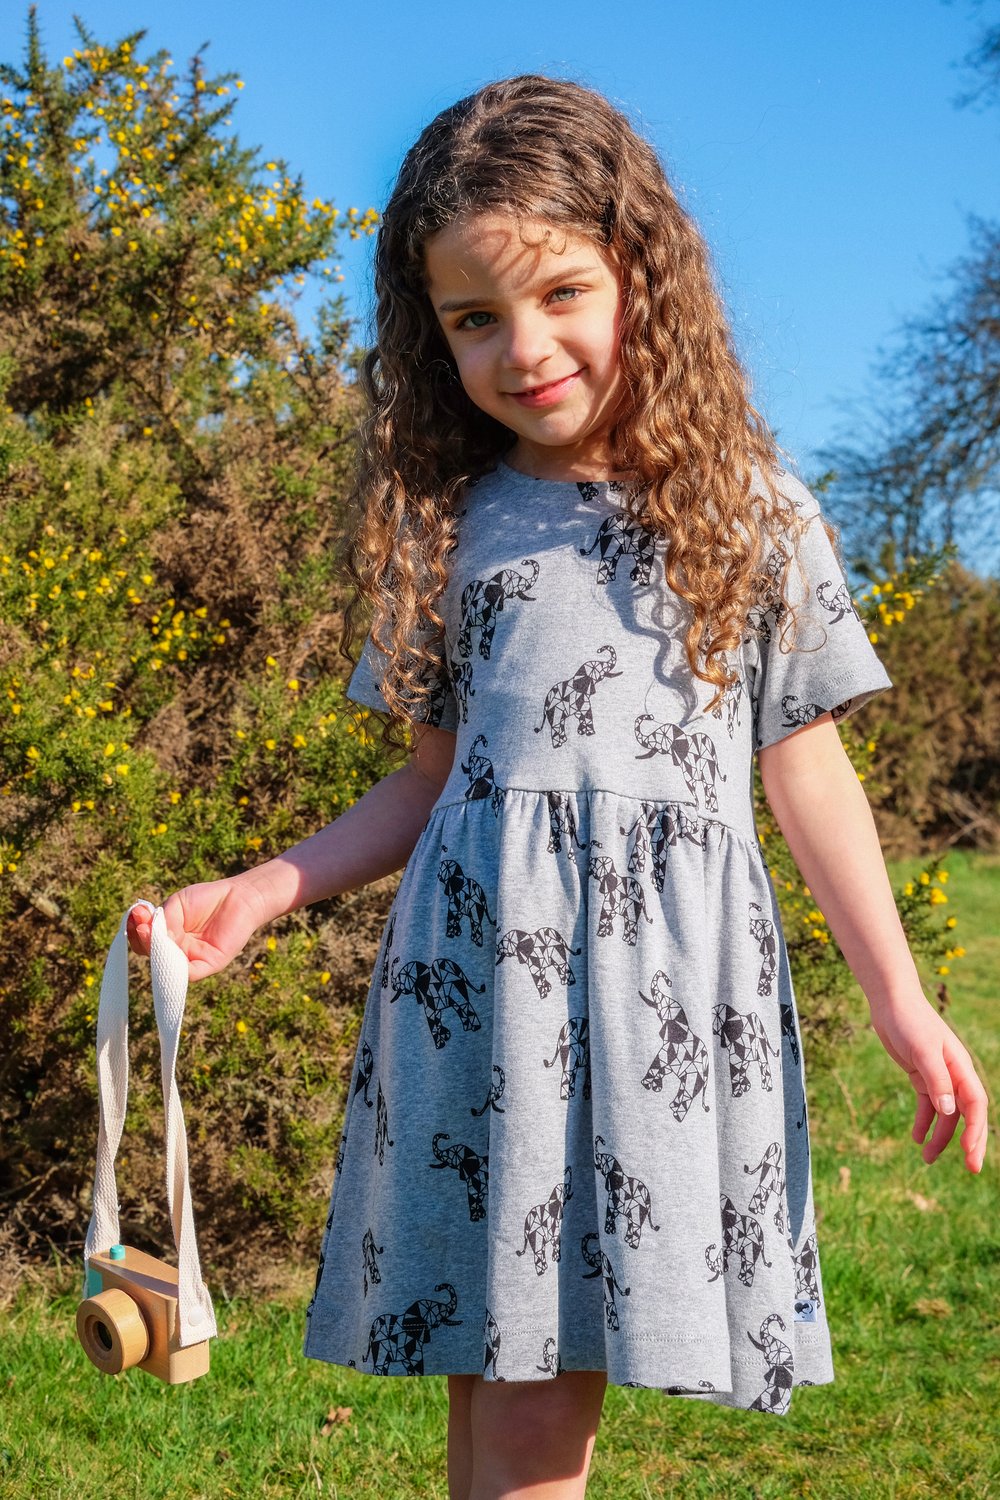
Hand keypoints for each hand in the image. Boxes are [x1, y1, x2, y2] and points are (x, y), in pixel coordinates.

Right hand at [126, 879, 263, 982]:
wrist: (238, 897)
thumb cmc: (207, 899)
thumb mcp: (177, 905)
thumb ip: (163, 920)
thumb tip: (152, 937)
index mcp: (167, 937)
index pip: (144, 941)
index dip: (135, 930)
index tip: (135, 913)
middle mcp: (176, 951)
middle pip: (151, 955)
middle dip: (141, 939)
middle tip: (141, 922)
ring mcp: (191, 959)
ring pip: (166, 966)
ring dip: (154, 951)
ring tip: (147, 931)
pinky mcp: (208, 965)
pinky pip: (188, 973)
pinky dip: (174, 966)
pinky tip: (166, 946)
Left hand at [868, 993, 988, 1173]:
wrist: (891, 1003)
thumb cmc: (909, 1022)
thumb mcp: (923, 1050)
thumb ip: (937, 1080)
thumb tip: (950, 1112)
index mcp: (961, 1068)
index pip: (975, 1105)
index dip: (976, 1130)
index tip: (969, 1153)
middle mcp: (954, 1075)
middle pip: (967, 1114)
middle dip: (970, 1142)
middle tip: (971, 1169)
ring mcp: (938, 1077)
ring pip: (946, 1115)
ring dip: (940, 1137)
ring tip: (926, 1158)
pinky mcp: (921, 1077)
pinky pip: (926, 1106)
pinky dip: (923, 1122)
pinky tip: (916, 1137)